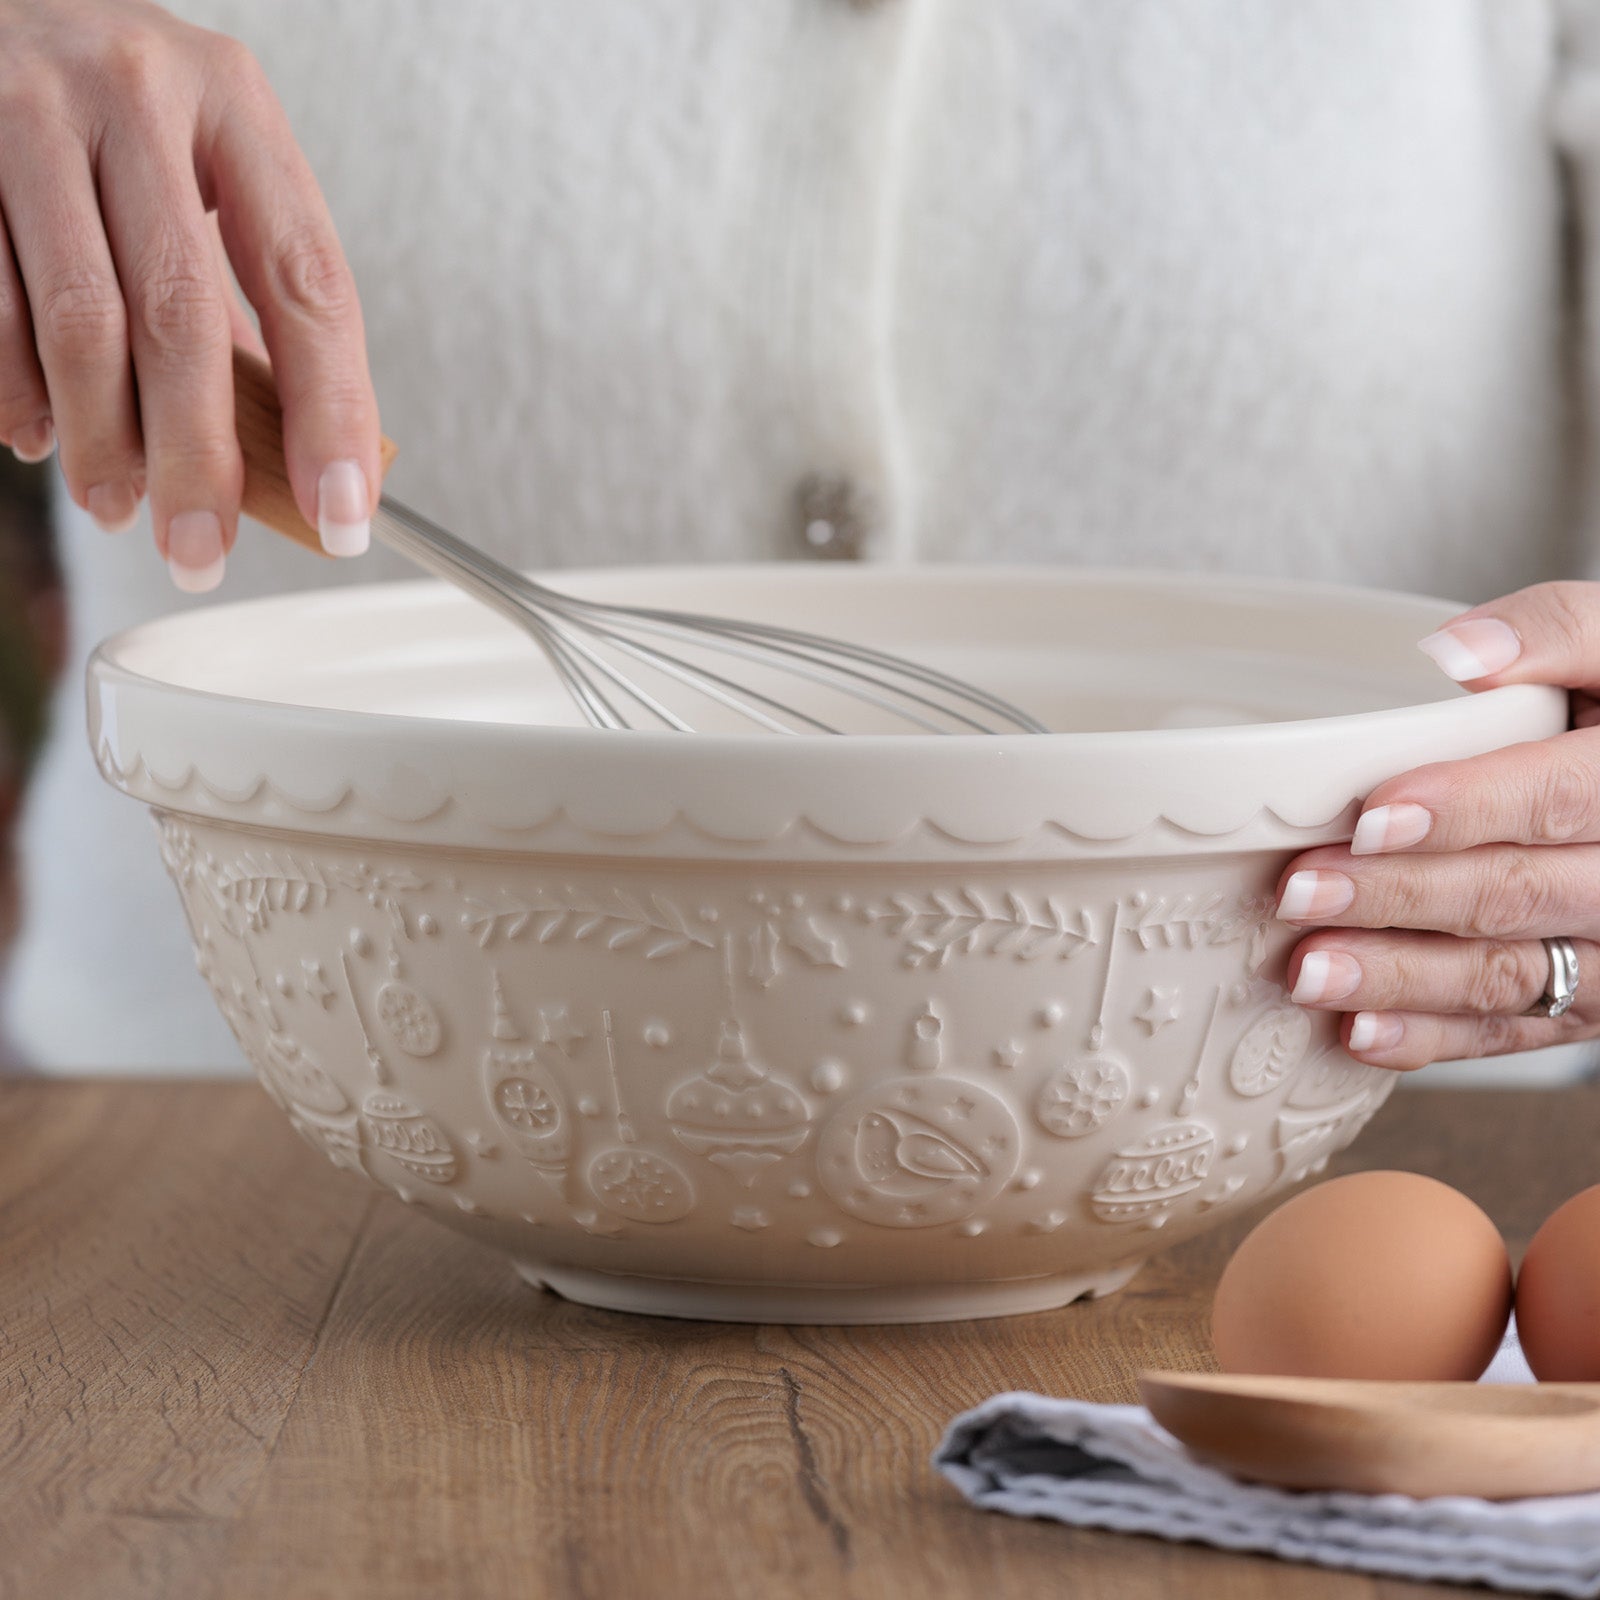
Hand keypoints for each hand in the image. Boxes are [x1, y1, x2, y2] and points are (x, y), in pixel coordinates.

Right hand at [0, 0, 378, 587]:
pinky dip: (20, 395)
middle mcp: (134, 92)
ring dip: (105, 444)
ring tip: (123, 508)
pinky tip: (41, 439)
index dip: (334, 414)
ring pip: (79, 322)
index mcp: (233, 104)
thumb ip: (242, 296)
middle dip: (201, 461)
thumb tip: (290, 457)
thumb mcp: (202, 169)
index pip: (309, 285)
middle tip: (203, 551)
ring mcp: (26, 110)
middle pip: (184, 317)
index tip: (344, 511)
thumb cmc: (116, 112)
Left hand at [1279, 581, 1599, 1069]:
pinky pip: (1513, 1034)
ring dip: (1399, 980)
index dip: (1468, 809)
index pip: (1562, 799)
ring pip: (1508, 977)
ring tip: (1307, 971)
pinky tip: (1356, 1036)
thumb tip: (1457, 656)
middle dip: (1400, 898)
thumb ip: (1556, 632)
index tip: (1374, 816)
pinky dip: (1432, 1039)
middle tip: (1300, 892)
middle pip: (1517, 894)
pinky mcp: (1586, 1001)